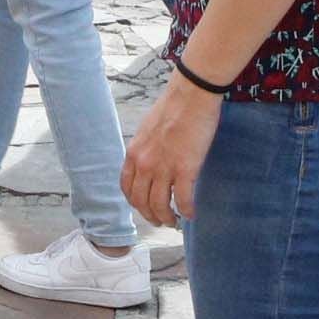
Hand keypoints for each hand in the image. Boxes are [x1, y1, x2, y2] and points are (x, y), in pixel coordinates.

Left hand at [122, 76, 216, 229]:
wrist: (191, 95)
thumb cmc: (173, 107)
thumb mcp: (147, 129)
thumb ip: (145, 148)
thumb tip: (150, 159)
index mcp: (134, 153)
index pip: (127, 187)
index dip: (135, 203)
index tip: (143, 208)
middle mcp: (144, 164)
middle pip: (141, 202)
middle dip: (150, 216)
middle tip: (159, 221)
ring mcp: (164, 168)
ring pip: (160, 205)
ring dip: (166, 218)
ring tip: (174, 222)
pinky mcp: (185, 169)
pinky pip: (183, 200)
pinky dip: (187, 211)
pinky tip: (191, 215)